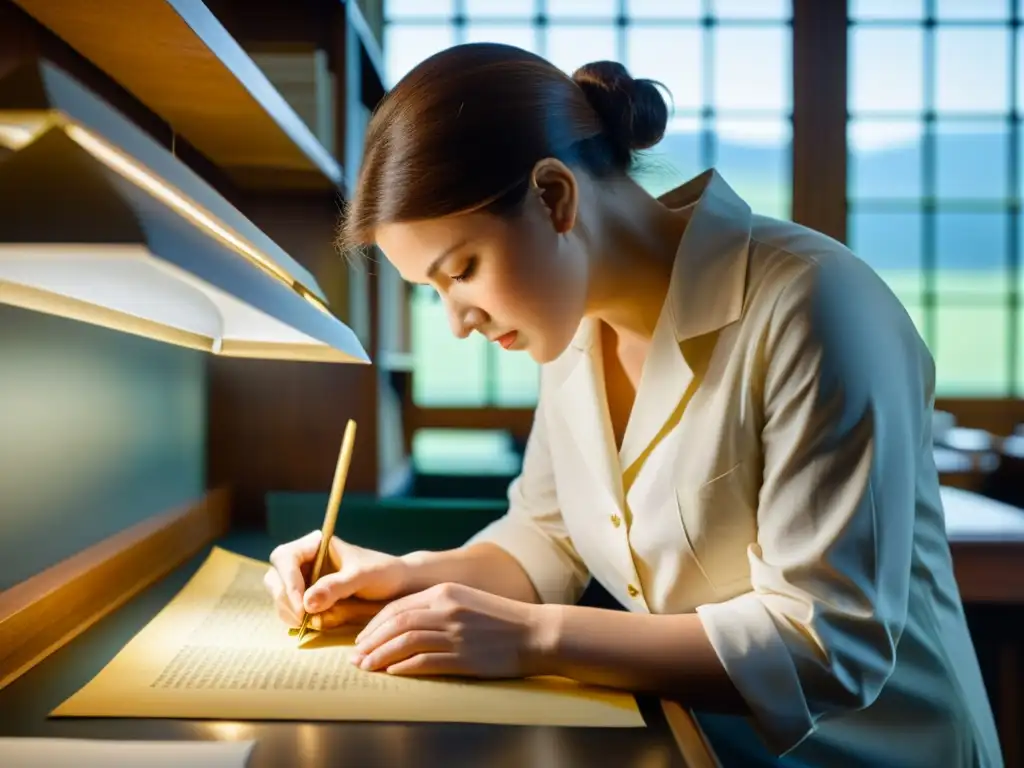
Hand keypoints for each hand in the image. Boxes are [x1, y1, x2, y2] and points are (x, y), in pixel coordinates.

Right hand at [263, 530, 412, 629]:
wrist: (397, 587)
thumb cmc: (383, 573)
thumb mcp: (363, 577)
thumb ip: (336, 587)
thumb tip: (307, 603)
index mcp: (315, 544)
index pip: (284, 557)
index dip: (288, 582)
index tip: (302, 606)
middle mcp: (305, 560)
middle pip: (275, 577)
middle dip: (286, 599)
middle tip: (303, 620)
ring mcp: (303, 580)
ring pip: (280, 596)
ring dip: (290, 612)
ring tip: (313, 623)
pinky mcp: (307, 598)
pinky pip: (290, 610)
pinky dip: (297, 620)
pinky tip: (316, 624)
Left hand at [350, 582, 548, 678]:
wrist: (535, 633)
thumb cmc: (502, 619)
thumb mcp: (467, 601)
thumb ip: (437, 607)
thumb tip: (405, 623)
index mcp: (445, 592)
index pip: (397, 607)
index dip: (374, 624)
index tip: (362, 639)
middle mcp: (446, 610)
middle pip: (395, 624)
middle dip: (370, 641)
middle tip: (355, 656)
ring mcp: (454, 634)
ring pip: (404, 642)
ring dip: (380, 656)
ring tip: (366, 668)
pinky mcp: (463, 657)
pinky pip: (424, 662)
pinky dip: (403, 668)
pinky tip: (392, 674)